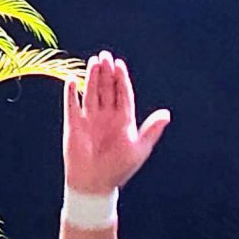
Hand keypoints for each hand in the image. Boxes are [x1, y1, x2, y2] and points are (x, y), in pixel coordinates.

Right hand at [62, 51, 168, 193]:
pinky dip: (71, 93)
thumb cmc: (120, 168)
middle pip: (107, 89)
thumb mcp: (139, 148)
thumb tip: (167, 114)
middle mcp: (107, 116)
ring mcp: (90, 118)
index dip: (121, 79)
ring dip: (92, 78)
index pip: (123, 94)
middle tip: (105, 55)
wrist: (96, 182)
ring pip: (91, 93)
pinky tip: (73, 80)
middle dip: (106, 73)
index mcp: (124, 120)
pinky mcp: (74, 124)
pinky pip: (72, 104)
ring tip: (94, 61)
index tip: (119, 64)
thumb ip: (152, 129)